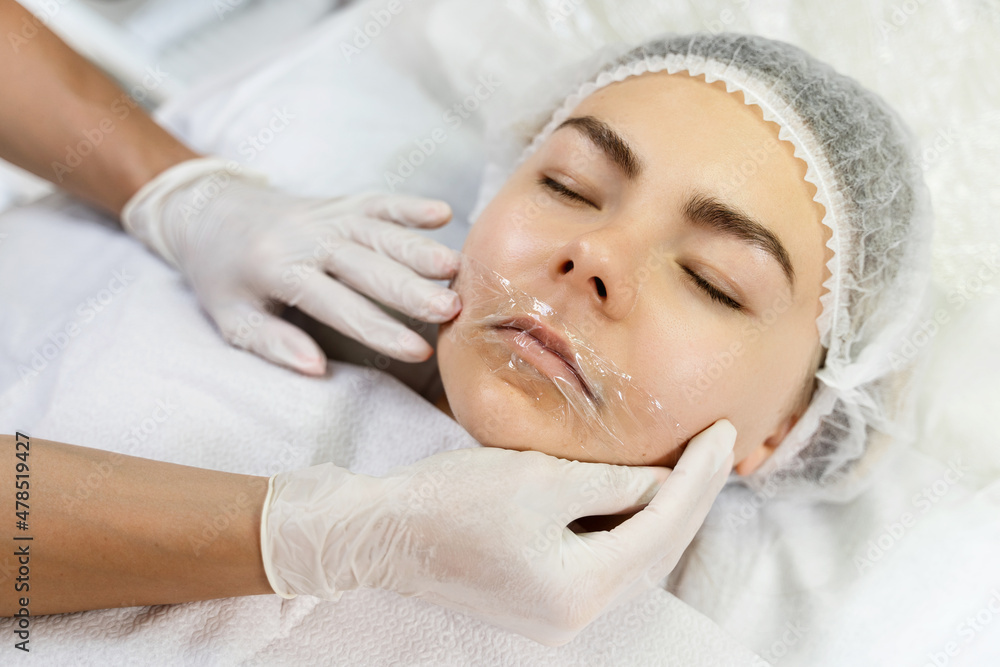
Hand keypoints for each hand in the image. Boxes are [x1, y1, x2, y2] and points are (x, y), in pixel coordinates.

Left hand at [121, 157, 461, 373]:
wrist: (209, 213)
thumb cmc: (224, 278)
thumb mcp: (232, 319)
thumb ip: (273, 343)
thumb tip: (316, 369)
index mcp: (278, 270)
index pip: (338, 305)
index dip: (380, 330)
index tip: (418, 351)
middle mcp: (307, 238)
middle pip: (367, 266)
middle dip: (411, 289)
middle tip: (453, 309)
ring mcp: (327, 216)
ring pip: (379, 232)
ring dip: (419, 249)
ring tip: (457, 269)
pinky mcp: (340, 203)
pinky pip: (378, 202)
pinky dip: (409, 206)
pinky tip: (442, 214)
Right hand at [260, 420, 735, 645]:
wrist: (381, 533)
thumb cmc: (452, 501)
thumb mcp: (540, 479)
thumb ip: (611, 484)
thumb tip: (663, 479)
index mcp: (579, 591)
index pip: (662, 528)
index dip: (698, 477)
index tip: (724, 432)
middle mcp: (576, 615)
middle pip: (655, 551)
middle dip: (691, 497)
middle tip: (720, 445)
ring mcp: (557, 613)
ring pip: (632, 558)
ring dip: (662, 512)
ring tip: (693, 465)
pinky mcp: (540, 599)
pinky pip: (603, 562)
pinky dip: (626, 526)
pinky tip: (640, 493)